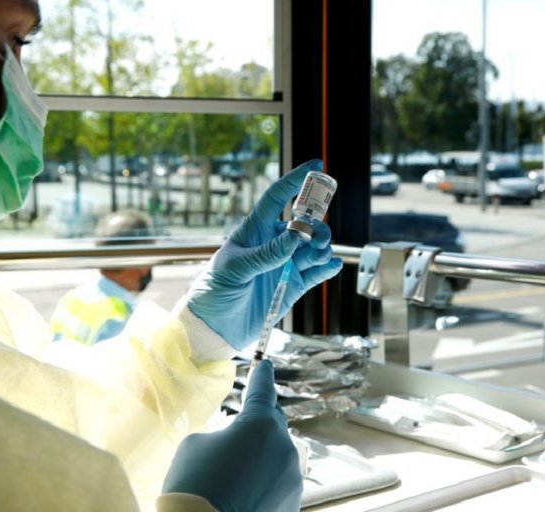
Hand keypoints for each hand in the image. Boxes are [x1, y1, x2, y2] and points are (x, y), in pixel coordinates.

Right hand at [162, 360, 302, 511]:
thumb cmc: (195, 484)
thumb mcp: (196, 445)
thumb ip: (221, 434)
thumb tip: (233, 445)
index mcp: (261, 424)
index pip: (263, 390)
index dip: (262, 376)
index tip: (266, 365)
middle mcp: (284, 447)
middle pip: (273, 425)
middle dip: (258, 425)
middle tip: (237, 435)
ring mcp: (291, 478)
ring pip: (276, 457)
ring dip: (260, 459)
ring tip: (233, 476)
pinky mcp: (292, 503)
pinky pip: (277, 483)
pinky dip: (263, 484)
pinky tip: (243, 494)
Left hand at [184, 159, 342, 348]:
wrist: (213, 329)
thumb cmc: (214, 292)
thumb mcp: (236, 269)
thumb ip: (268, 253)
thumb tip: (297, 234)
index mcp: (253, 231)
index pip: (277, 197)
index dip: (295, 180)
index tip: (316, 165)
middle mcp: (272, 244)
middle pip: (304, 224)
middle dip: (316, 225)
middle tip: (318, 237)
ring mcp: (283, 265)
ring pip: (313, 247)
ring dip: (322, 247)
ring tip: (319, 257)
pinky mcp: (292, 286)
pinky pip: (317, 272)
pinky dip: (327, 267)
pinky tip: (331, 266)